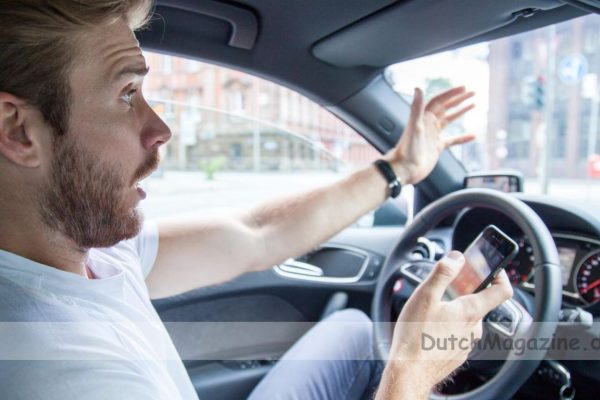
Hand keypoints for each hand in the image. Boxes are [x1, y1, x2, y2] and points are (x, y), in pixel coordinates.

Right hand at [376, 251, 512, 398]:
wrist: (408, 372)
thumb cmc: (415, 336)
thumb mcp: (425, 295)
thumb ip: (443, 273)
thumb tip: (457, 257)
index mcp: (471, 311)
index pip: (502, 290)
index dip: (500, 274)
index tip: (492, 267)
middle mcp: (474, 328)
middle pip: (479, 302)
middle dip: (464, 291)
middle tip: (445, 286)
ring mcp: (466, 343)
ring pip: (467, 319)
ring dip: (454, 310)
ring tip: (431, 309)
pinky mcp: (456, 354)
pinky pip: (458, 334)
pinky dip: (448, 326)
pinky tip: (429, 327)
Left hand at [384, 87, 475, 184]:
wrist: (404, 169)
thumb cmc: (407, 149)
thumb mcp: (414, 126)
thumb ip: (417, 108)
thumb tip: (418, 87)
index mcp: (424, 117)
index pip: (439, 101)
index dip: (451, 93)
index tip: (464, 88)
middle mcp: (429, 124)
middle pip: (446, 107)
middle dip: (459, 99)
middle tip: (472, 92)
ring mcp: (433, 135)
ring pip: (449, 120)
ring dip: (460, 112)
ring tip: (473, 105)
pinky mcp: (437, 147)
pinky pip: (453, 140)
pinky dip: (463, 137)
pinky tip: (473, 136)